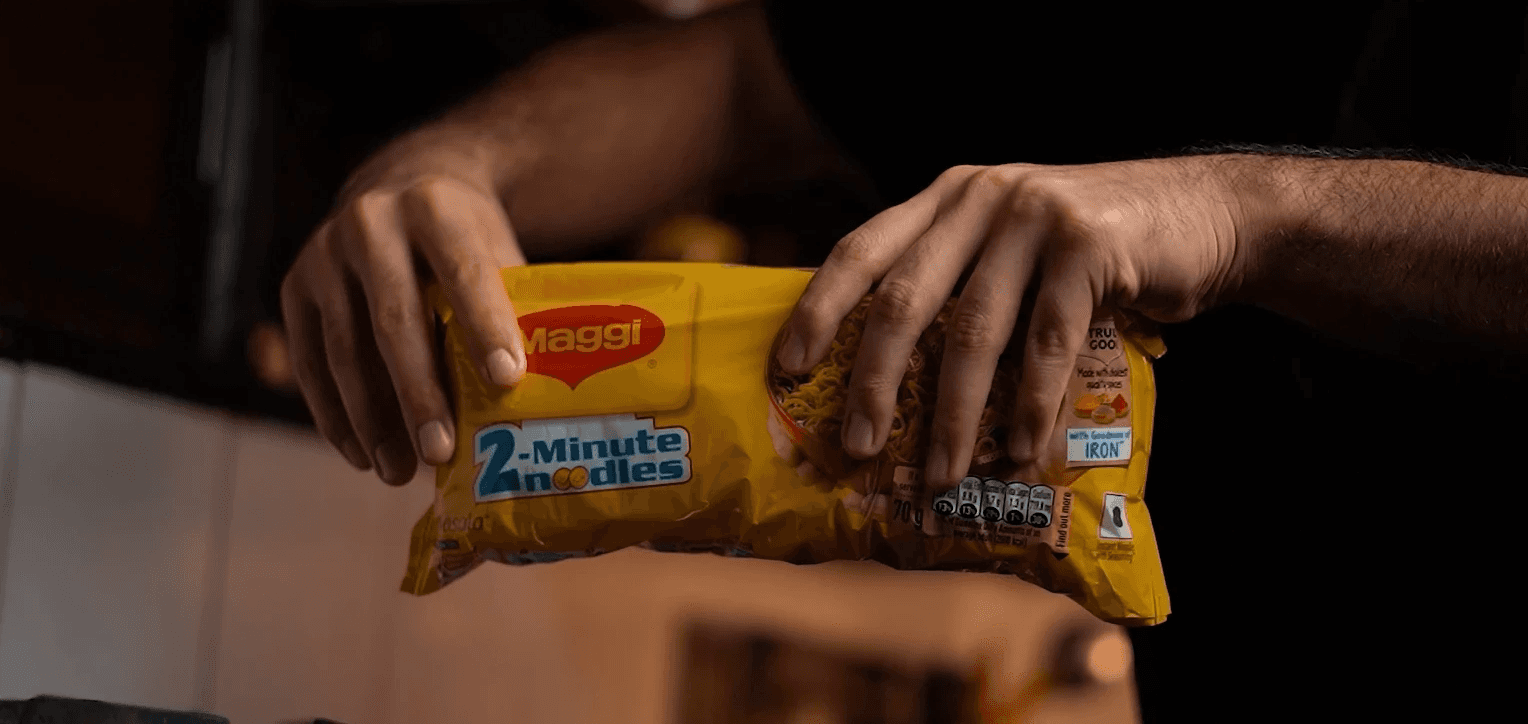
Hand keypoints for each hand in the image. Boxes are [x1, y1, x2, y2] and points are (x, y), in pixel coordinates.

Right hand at [281, 127, 528, 484]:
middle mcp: (370, 223)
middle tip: (441, 452)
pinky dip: (334, 414)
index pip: (464, 271)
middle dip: (418, 392)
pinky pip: (311, 361)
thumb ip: (511, 306)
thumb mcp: (497, 249)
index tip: (508, 380)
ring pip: (344, 349)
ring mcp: (323, 254)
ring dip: (372, 419)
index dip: (485, 325)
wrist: (399, 185)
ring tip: (401, 472)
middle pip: (395, 319)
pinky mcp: (295, 287)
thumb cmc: (466, 238)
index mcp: (436, 207)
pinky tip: (362, 454)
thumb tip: (539, 396)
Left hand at [775, 158, 1251, 489]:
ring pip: (975, 332)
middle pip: (905, 299)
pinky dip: (1030, 406)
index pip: (861, 249)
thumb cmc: (1090, 251)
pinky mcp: (1089, 246)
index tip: (786, 367)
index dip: (819, 309)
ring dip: (954, 415)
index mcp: (945, 197)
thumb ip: (955, 281)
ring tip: (939, 475)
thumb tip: (885, 376)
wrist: (1204, 216)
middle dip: (875, 381)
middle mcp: (979, 197)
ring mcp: (1034, 216)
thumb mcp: (1008, 247)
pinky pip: (1047, 343)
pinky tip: (1018, 452)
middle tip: (856, 445)